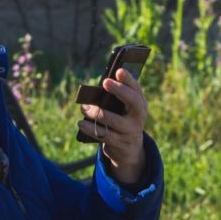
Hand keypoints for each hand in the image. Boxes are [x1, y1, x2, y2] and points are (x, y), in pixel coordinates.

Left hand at [77, 68, 147, 183]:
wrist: (129, 148)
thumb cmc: (121, 119)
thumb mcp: (121, 109)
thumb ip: (113, 98)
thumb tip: (94, 91)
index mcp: (139, 103)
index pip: (136, 88)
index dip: (128, 79)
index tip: (118, 70)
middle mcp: (138, 116)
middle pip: (132, 100)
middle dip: (119, 90)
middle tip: (105, 82)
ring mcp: (130, 130)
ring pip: (113, 119)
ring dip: (96, 112)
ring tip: (84, 108)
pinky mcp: (120, 143)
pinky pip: (104, 134)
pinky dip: (90, 128)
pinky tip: (81, 123)